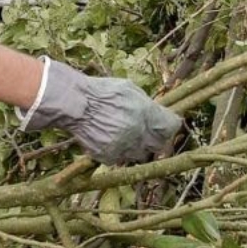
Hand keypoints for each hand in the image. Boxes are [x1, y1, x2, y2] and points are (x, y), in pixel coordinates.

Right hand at [19, 59, 182, 164]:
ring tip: (126, 133)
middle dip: (155, 138)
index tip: (167, 122)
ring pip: (140, 153)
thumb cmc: (102, 92)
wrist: (75, 104)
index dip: (170, 124)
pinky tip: (111, 138)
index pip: (172, 126)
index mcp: (147, 113)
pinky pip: (121, 157)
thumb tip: (158, 112)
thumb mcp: (130, 90)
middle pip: (159, 144)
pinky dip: (119, 150)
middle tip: (148, 131)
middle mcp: (139, 133)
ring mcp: (124, 147)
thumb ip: (147, 104)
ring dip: (137, 145)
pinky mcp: (109, 157)